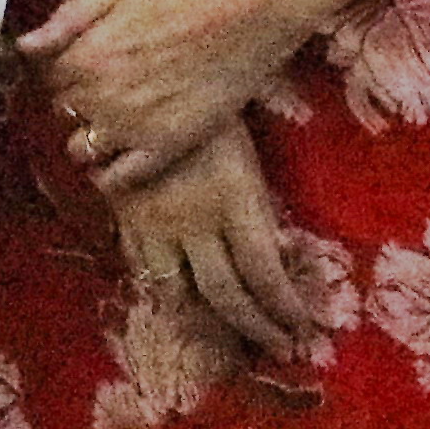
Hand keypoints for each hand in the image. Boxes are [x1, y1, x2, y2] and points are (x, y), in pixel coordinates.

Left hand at [16, 0, 319, 192]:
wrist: (247, 11)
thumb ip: (69, 20)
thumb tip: (26, 46)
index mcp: (87, 56)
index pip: (52, 82)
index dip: (70, 76)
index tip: (90, 69)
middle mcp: (102, 96)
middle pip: (65, 116)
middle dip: (79, 106)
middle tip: (109, 92)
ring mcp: (132, 126)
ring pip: (83, 151)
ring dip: (92, 139)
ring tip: (118, 123)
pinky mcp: (165, 148)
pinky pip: (119, 179)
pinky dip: (112, 174)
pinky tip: (125, 155)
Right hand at [104, 126, 324, 364]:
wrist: (146, 81)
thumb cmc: (212, 113)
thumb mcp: (246, 159)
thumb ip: (256, 211)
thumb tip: (280, 257)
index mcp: (232, 200)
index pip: (264, 272)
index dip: (284, 307)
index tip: (302, 327)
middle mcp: (194, 222)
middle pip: (226, 294)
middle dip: (257, 328)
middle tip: (278, 347)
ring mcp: (155, 224)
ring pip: (179, 294)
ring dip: (207, 322)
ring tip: (229, 337)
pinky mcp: (127, 219)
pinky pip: (144, 270)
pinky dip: (165, 292)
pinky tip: (181, 300)